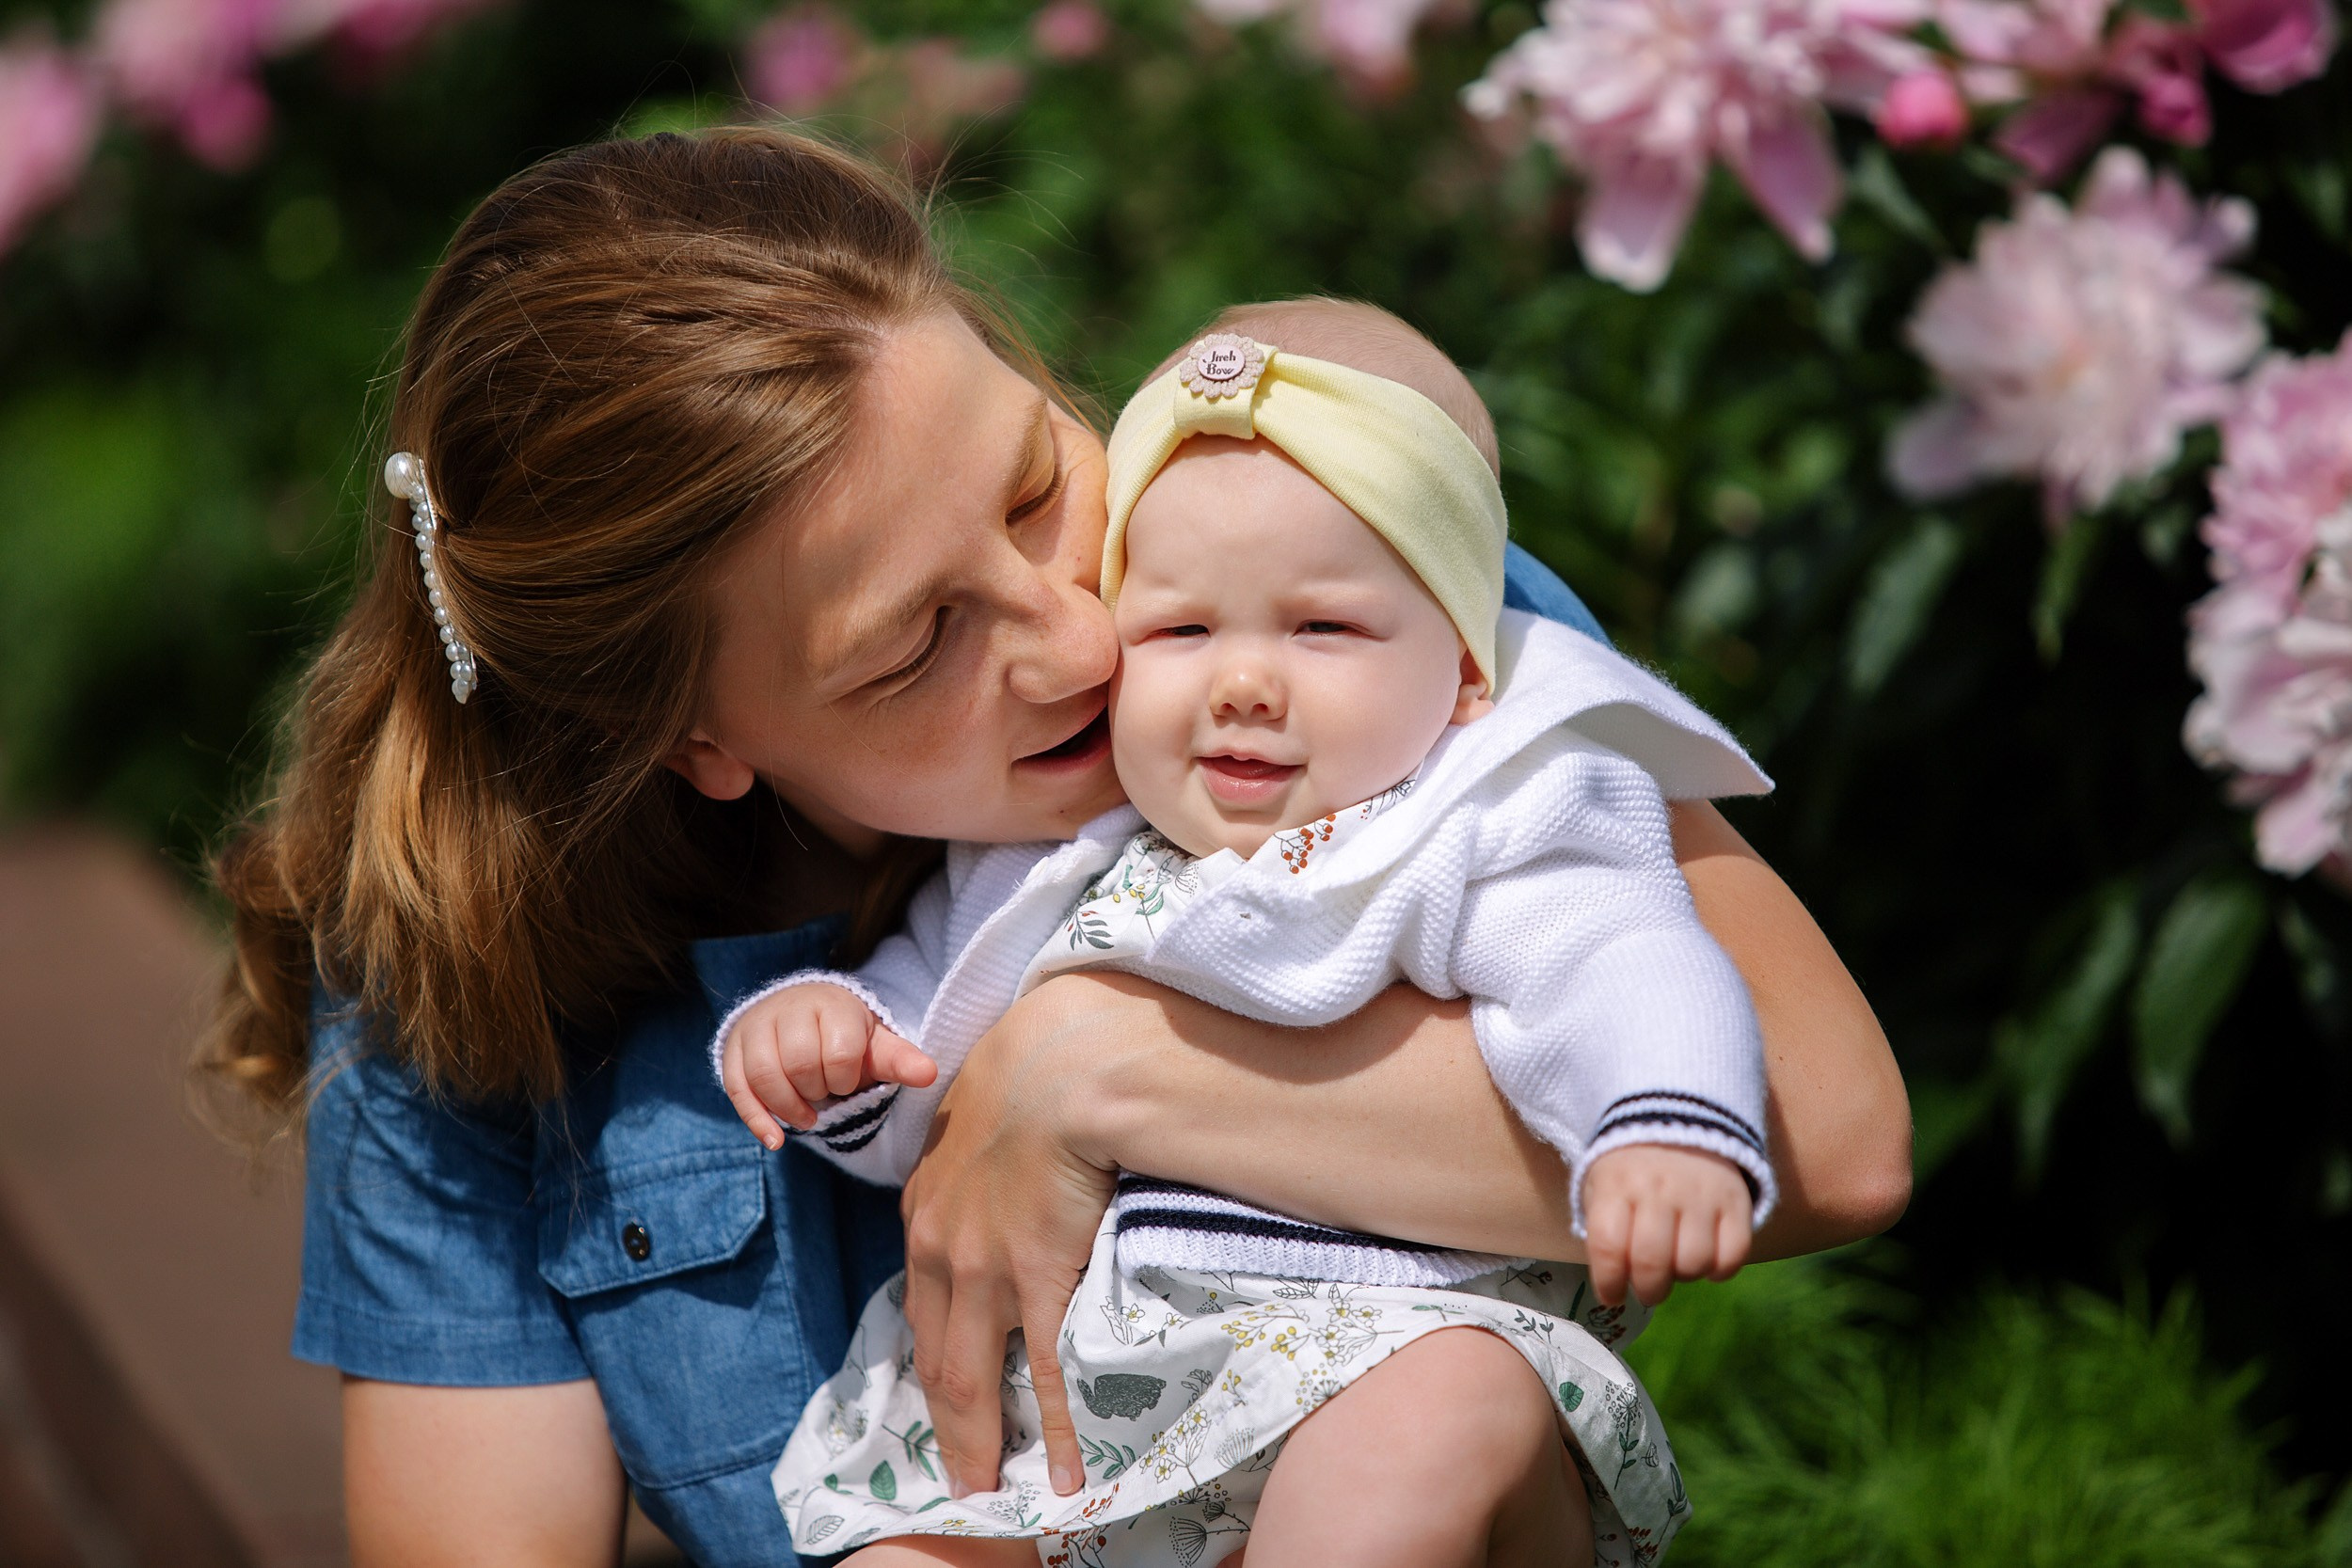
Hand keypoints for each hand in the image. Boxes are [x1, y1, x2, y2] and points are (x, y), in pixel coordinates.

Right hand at [718, 983, 935, 1150]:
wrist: (800, 1012)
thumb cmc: (844, 1035)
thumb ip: (900, 1060)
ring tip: (807, 1118)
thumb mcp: (875, 1044)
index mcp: (832, 1004)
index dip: (846, 1080)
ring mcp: (756, 1028)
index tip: (848, 1080)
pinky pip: (737, 1087)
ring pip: (764, 1075)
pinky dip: (757, 1119)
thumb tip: (930, 1074)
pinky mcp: (732, 1050)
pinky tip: (776, 1142)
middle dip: (817, 1092)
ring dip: (788, 1108)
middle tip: (826, 1093)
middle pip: (799, 1065)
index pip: (839, 1054)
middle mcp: (790, 1009)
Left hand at [897, 974, 1139, 1500]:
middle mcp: (939, 1252)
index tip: (946, 1397)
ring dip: (983, 1440)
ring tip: (995, 1485)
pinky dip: (1056, 1427)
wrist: (1060, 1061)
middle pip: (937, 1360)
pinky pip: (1047, 1371)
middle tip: (961, 1472)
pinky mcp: (1034, 1278)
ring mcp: (982, 1271)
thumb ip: (981, 1163)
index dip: (935, 1361)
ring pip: (975, 1378)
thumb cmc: (1030, 1071)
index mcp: (925, 1214)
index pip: (923, 1308)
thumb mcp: (978, 1118)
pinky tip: (1064, 1467)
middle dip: (947, 1423)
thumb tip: (1011, 1177)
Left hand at [1582, 1144, 1752, 1307]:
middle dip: (1648, 1290)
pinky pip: (1734, 1255)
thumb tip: (1612, 1287)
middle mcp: (1658, 1189)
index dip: (1609, 1282)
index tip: (1612, 1296)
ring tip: (1677, 1264)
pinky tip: (1707, 1260)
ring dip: (1684, 1276)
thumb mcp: (1601, 1187)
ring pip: (1694, 1263)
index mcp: (1616, 1185)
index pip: (1608, 1246)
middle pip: (1652, 1262)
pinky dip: (1720, 1270)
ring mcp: (1700, 1194)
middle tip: (1648, 1291)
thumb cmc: (1632, 1170)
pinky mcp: (1735, 1200)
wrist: (1678, 1119)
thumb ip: (1602, 1232)